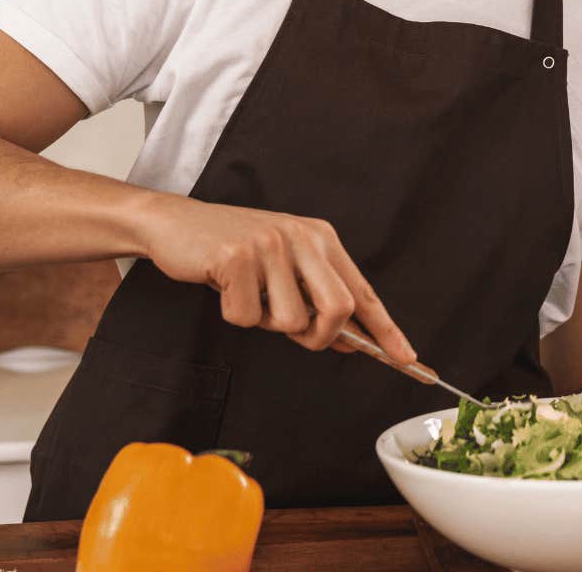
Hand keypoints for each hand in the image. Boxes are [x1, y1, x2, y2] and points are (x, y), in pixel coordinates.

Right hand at [141, 197, 414, 362]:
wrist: (175, 223)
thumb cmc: (231, 250)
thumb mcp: (284, 266)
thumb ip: (316, 298)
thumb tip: (350, 340)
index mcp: (321, 238)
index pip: (363, 291)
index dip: (386, 329)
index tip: (407, 358)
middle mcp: (302, 237)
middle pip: (338, 309)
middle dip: (322, 336)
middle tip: (299, 335)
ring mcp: (271, 246)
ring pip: (290, 321)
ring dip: (265, 322)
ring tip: (248, 294)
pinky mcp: (237, 258)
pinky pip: (245, 317)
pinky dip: (233, 314)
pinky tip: (224, 287)